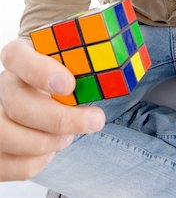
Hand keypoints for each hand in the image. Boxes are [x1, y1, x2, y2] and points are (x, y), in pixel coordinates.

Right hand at [0, 39, 104, 180]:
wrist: (40, 99)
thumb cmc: (60, 79)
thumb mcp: (71, 60)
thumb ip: (84, 57)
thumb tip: (122, 54)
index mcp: (19, 58)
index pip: (16, 56)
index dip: (39, 71)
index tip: (69, 84)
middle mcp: (2, 85)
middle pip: (17, 104)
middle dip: (59, 119)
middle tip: (95, 120)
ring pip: (11, 137)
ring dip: (50, 141)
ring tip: (69, 134)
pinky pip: (13, 164)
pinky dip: (39, 160)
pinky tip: (52, 146)